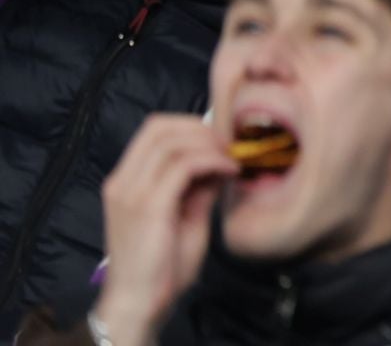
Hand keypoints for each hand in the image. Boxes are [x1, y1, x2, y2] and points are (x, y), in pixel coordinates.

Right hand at [93, 115, 237, 345]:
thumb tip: (221, 162)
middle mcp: (122, 182)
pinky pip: (184, 166)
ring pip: (172, 142)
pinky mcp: (148, 206)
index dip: (190, 126)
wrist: (139, 303)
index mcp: (125, 182)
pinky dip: (212, 161)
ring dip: (209, 145)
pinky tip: (228, 172)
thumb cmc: (161, 265)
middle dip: (200, 129)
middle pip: (160, 127)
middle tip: (228, 146)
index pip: (153, 130)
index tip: (219, 141)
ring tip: (231, 160)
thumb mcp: (185, 216)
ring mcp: (131, 193)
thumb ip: (199, 186)